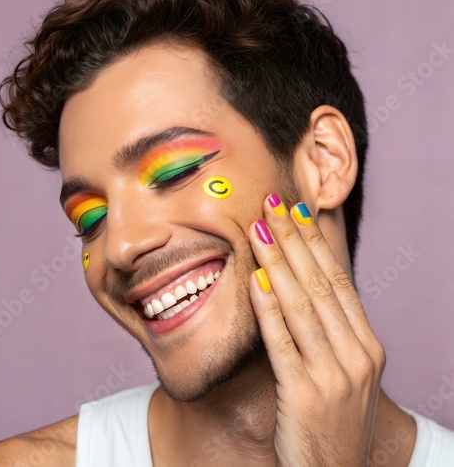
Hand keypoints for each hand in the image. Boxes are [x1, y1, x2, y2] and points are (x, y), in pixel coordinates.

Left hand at [249, 195, 385, 465]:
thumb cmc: (332, 418)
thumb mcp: (341, 370)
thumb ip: (326, 331)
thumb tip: (294, 286)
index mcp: (367, 344)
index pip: (338, 280)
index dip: (315, 243)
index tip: (296, 212)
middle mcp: (357, 354)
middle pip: (320, 283)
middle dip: (294, 239)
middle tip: (273, 204)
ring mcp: (335, 374)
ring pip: (302, 305)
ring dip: (277, 262)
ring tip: (258, 229)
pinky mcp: (306, 395)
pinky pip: (282, 342)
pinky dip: (268, 309)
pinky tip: (255, 281)